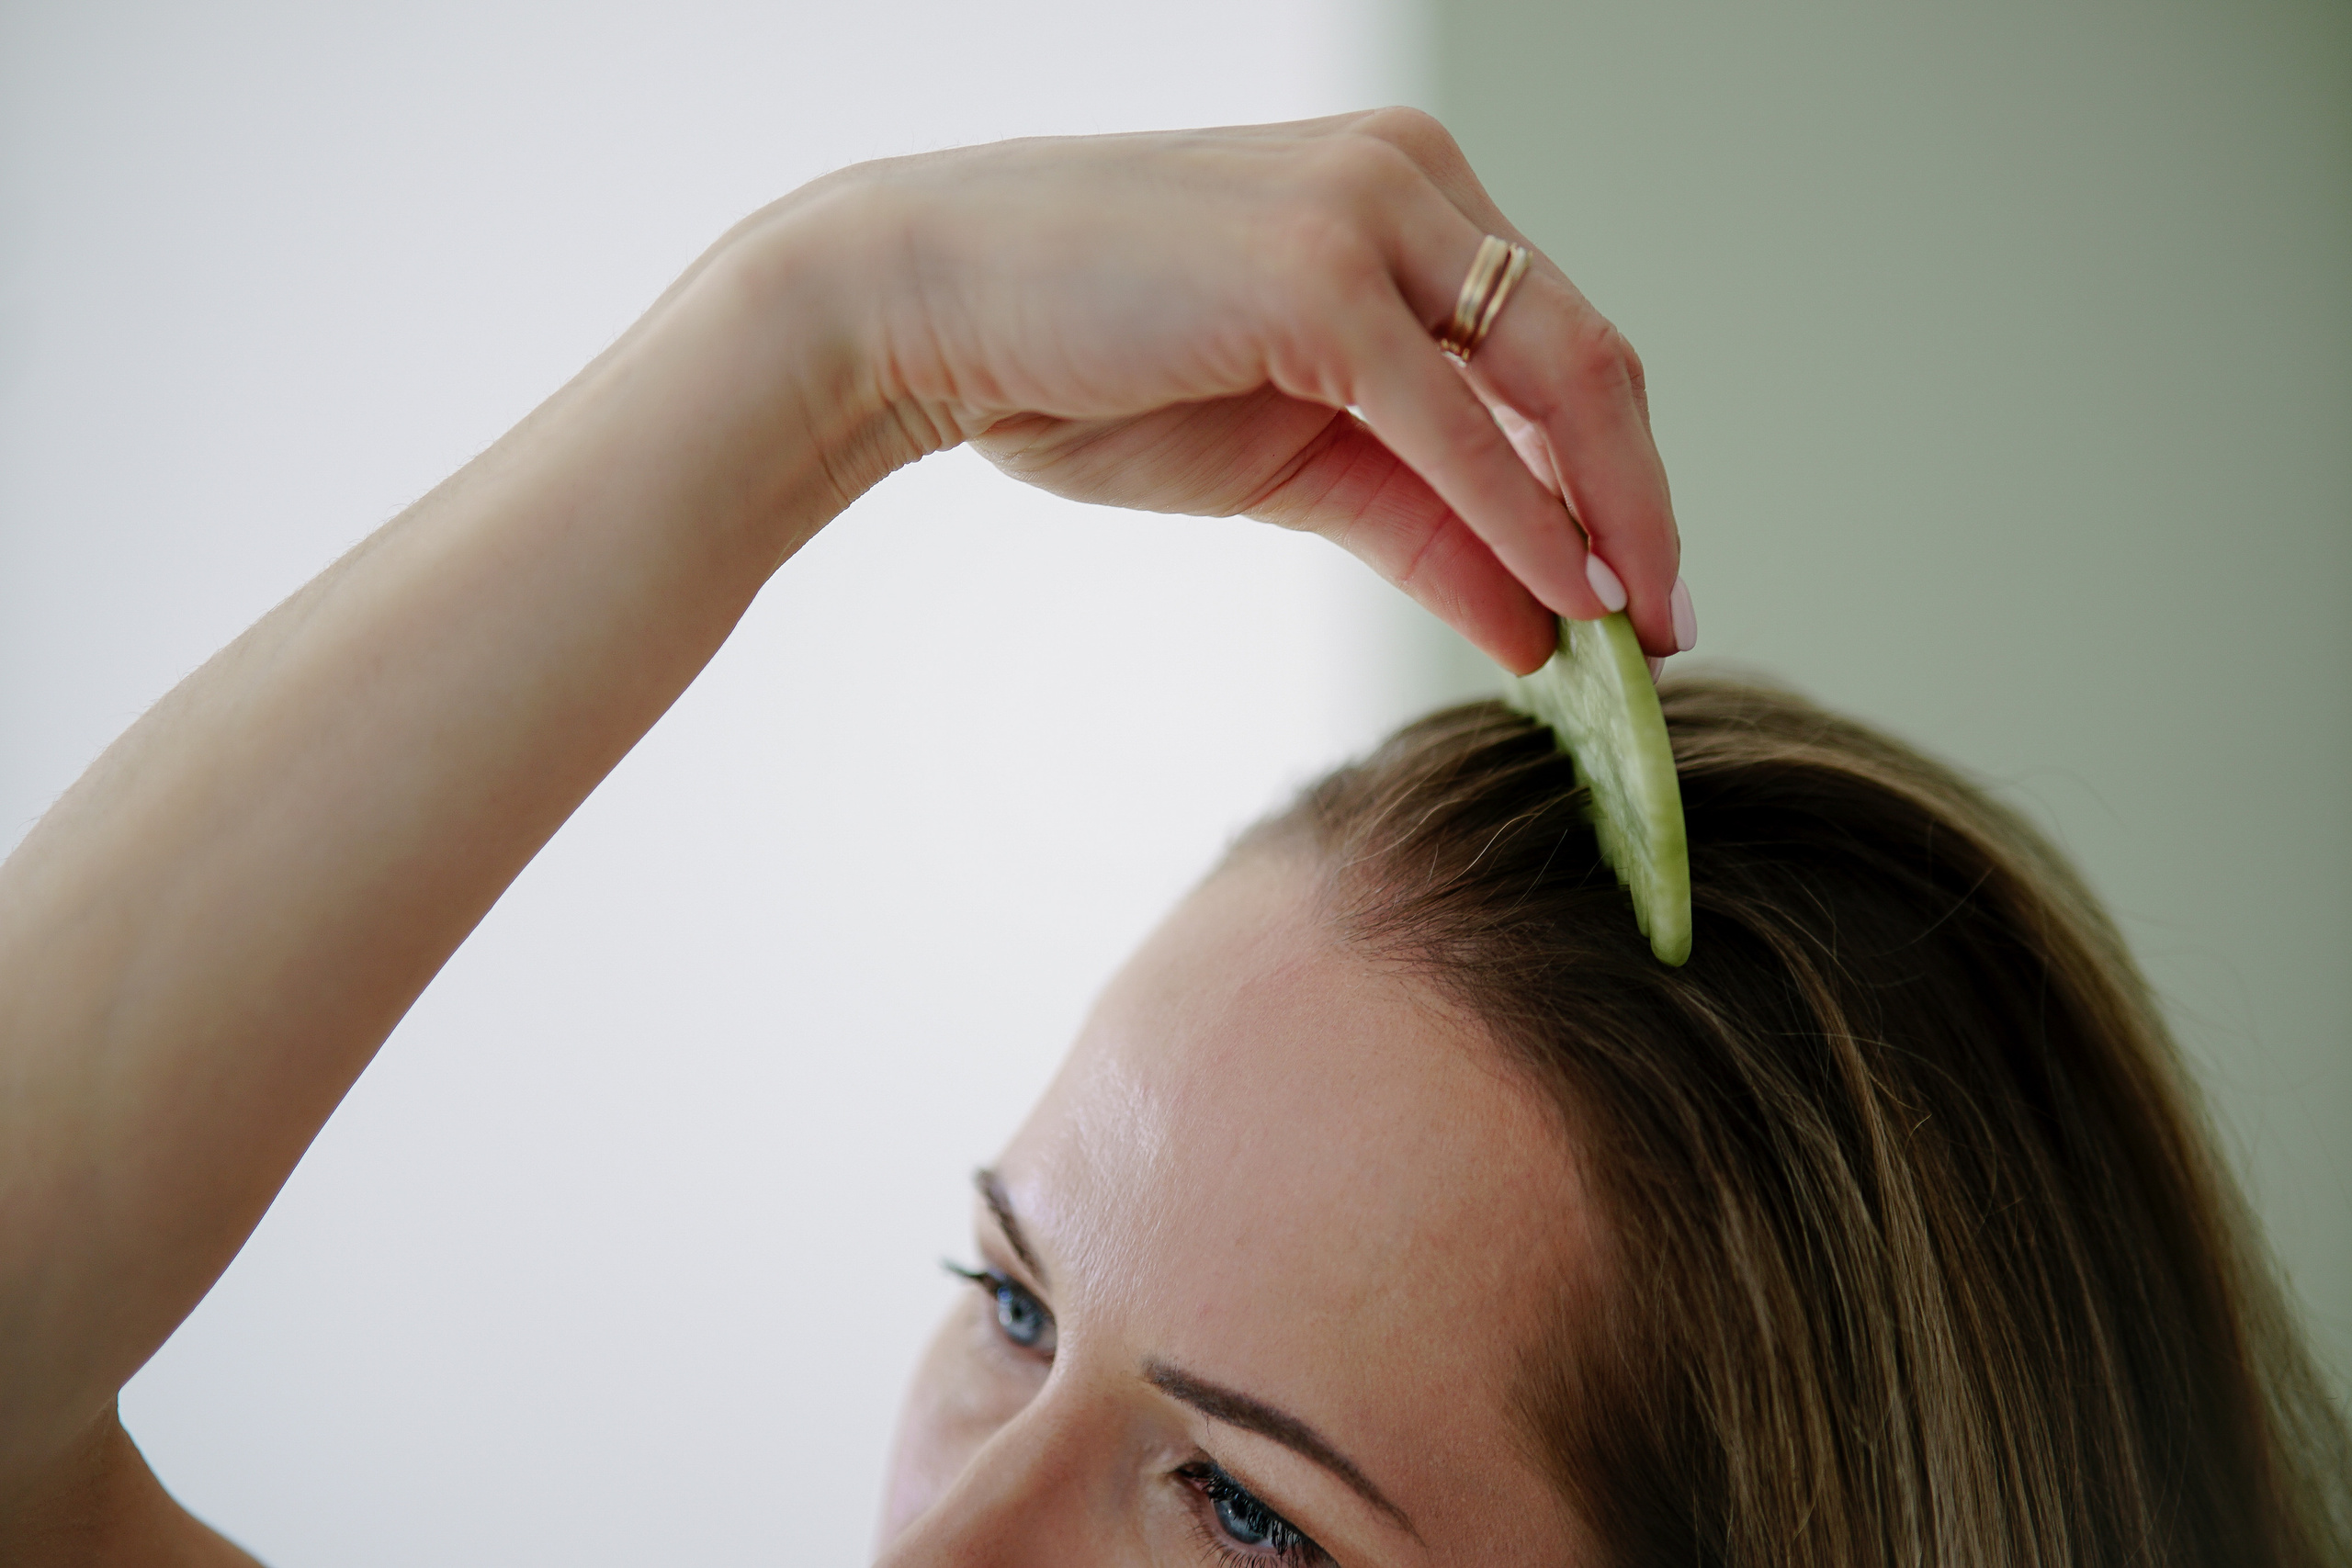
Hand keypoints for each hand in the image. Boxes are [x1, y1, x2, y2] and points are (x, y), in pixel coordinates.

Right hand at [806, 109, 1681, 670]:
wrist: (922, 311)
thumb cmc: (1085, 367)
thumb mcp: (1292, 463)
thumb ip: (1425, 523)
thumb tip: (1538, 623)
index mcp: (1407, 205)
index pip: (1554, 348)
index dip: (1613, 476)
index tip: (1635, 591)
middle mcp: (1412, 182)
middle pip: (1585, 356)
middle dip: (1639, 504)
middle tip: (1664, 629)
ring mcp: (1371, 212)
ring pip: (1552, 373)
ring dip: (1610, 516)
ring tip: (1636, 635)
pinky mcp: (1318, 273)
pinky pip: (1456, 421)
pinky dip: (1521, 517)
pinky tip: (1567, 602)